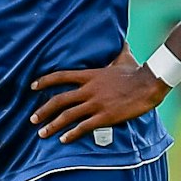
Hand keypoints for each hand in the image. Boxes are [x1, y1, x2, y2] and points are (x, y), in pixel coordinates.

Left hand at [30, 47, 165, 143]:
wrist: (148, 84)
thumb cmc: (137, 71)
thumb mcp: (124, 58)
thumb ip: (117, 52)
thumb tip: (121, 41)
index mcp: (90, 75)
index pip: (61, 76)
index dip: (44, 81)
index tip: (32, 86)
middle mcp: (89, 90)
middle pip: (59, 100)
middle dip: (43, 110)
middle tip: (32, 119)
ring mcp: (96, 104)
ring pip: (67, 116)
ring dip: (52, 126)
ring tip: (42, 133)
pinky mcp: (105, 117)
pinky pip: (83, 127)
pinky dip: (71, 134)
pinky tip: (63, 140)